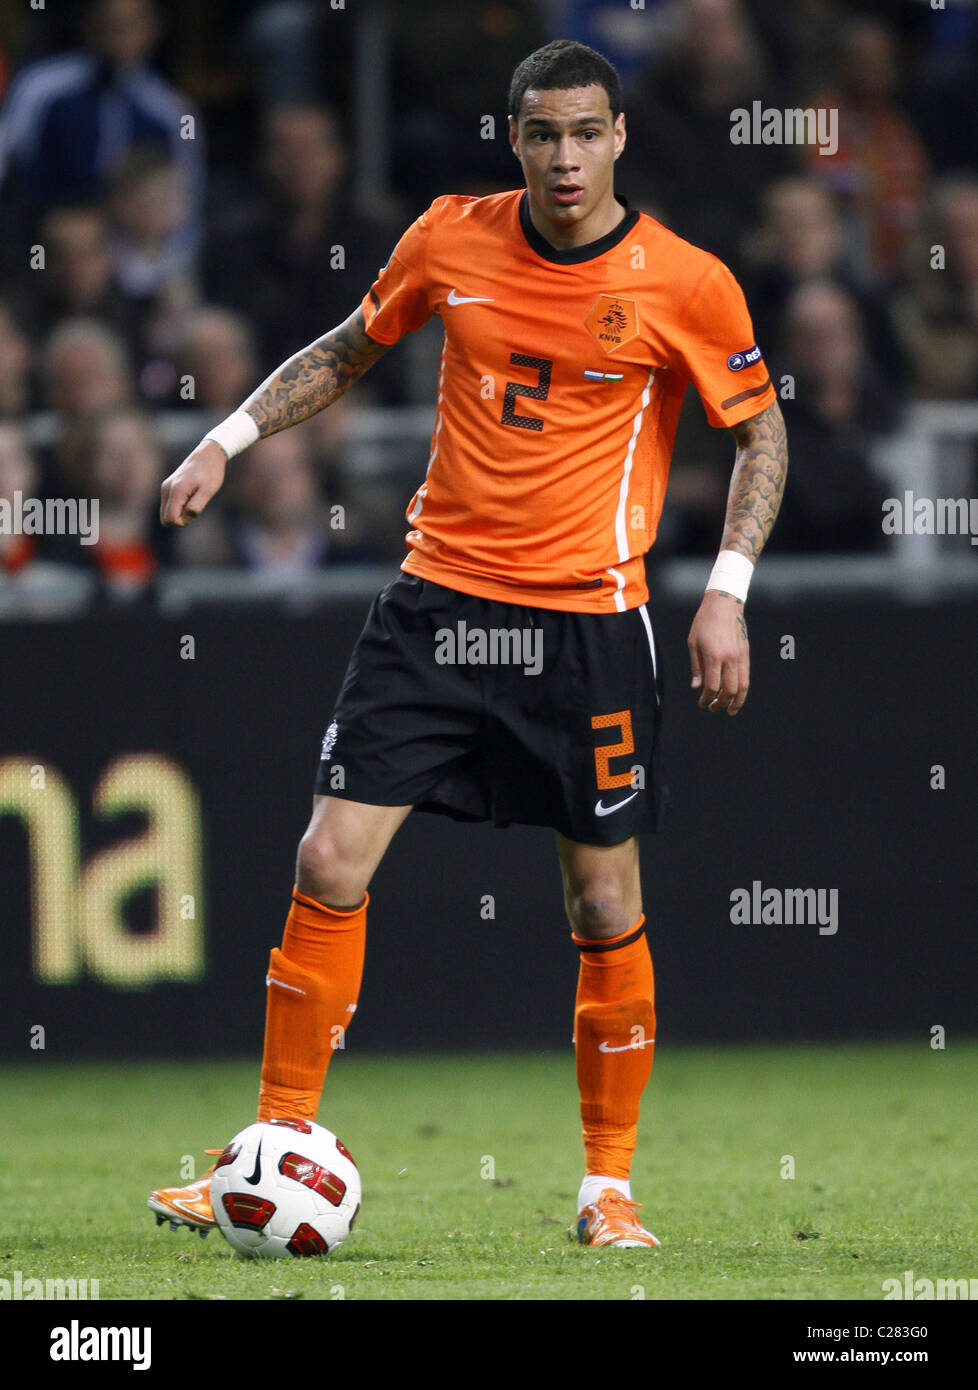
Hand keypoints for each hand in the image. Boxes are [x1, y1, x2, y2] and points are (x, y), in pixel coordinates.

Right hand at [160, 440, 226, 526]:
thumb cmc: (211, 472)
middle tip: (195, 505)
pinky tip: (191, 496)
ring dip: (180, 512)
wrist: (208, 454)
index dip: (184, 522)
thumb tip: (183, 520)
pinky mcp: (167, 486)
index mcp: (176, 491)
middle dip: (180, 519)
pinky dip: (179, 506)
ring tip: (194, 498)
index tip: (196, 510)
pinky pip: (169, 505)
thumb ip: (196, 507)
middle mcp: (166, 489)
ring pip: (166, 513)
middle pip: (165, 519)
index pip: (171, 520)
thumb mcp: (208, 492)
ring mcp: (165, 487)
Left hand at [687, 590, 749, 714]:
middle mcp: (729, 658)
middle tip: (712, 708)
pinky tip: (737, 696)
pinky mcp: (746, 654)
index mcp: (713, 656)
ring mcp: (740, 656)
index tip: (702, 703)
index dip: (707, 699)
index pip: (712, 686)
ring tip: (730, 710)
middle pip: (728, 690)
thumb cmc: (704, 623)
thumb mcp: (693, 643)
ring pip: (742, 686)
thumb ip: (696, 667)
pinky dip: (742, 690)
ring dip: (736, 701)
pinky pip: (746, 676)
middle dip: (721, 704)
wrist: (724, 604)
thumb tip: (697, 688)